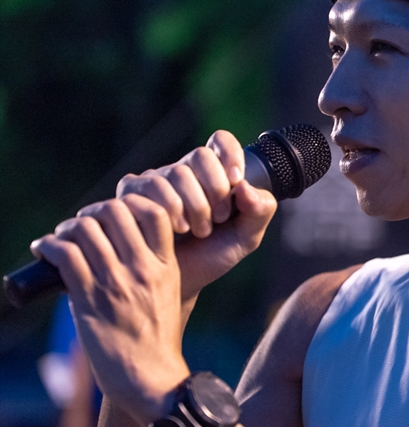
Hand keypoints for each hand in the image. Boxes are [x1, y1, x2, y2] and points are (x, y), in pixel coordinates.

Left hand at [32, 196, 191, 425]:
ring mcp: (116, 283)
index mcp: (165, 266)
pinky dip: (50, 246)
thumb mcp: (168, 295)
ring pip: (86, 230)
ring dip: (67, 228)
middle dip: (93, 211)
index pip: (155, 212)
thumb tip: (115, 247)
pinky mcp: (89, 299)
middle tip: (82, 224)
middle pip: (116, 212)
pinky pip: (66, 256)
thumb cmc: (156, 341)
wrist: (150, 378)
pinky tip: (44, 249)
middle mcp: (142, 269)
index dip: (131, 201)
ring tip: (60, 238)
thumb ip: (150, 269)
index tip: (116, 212)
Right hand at [112, 130, 276, 300]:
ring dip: (193, 204)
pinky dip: (167, 209)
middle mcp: (182, 172)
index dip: (229, 154)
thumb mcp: (245, 237)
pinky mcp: (130, 196)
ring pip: (175, 173)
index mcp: (212, 174)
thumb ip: (259, 211)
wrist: (180, 284)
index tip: (236, 180)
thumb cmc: (212, 257)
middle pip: (199, 156)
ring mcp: (154, 182)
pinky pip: (147, 187)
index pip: (220, 142)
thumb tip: (244, 186)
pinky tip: (175, 230)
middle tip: (219, 218)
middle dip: (215, 188)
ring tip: (200, 231)